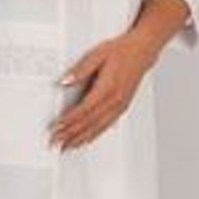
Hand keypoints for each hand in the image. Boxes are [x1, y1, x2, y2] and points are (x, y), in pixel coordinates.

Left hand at [49, 30, 158, 150]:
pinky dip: (93, 136)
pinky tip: (85, 140)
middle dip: (70, 134)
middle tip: (56, 141)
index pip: (83, 110)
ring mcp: (119, 106)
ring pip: (97, 128)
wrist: (141, 52)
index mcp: (107, 88)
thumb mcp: (98, 54)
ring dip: (80, 139)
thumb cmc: (121, 51)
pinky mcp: (122, 108)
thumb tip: (65, 80)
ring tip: (67, 147)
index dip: (68, 121)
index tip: (56, 127)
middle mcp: (115, 101)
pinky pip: (105, 127)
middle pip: (88, 123)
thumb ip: (80, 70)